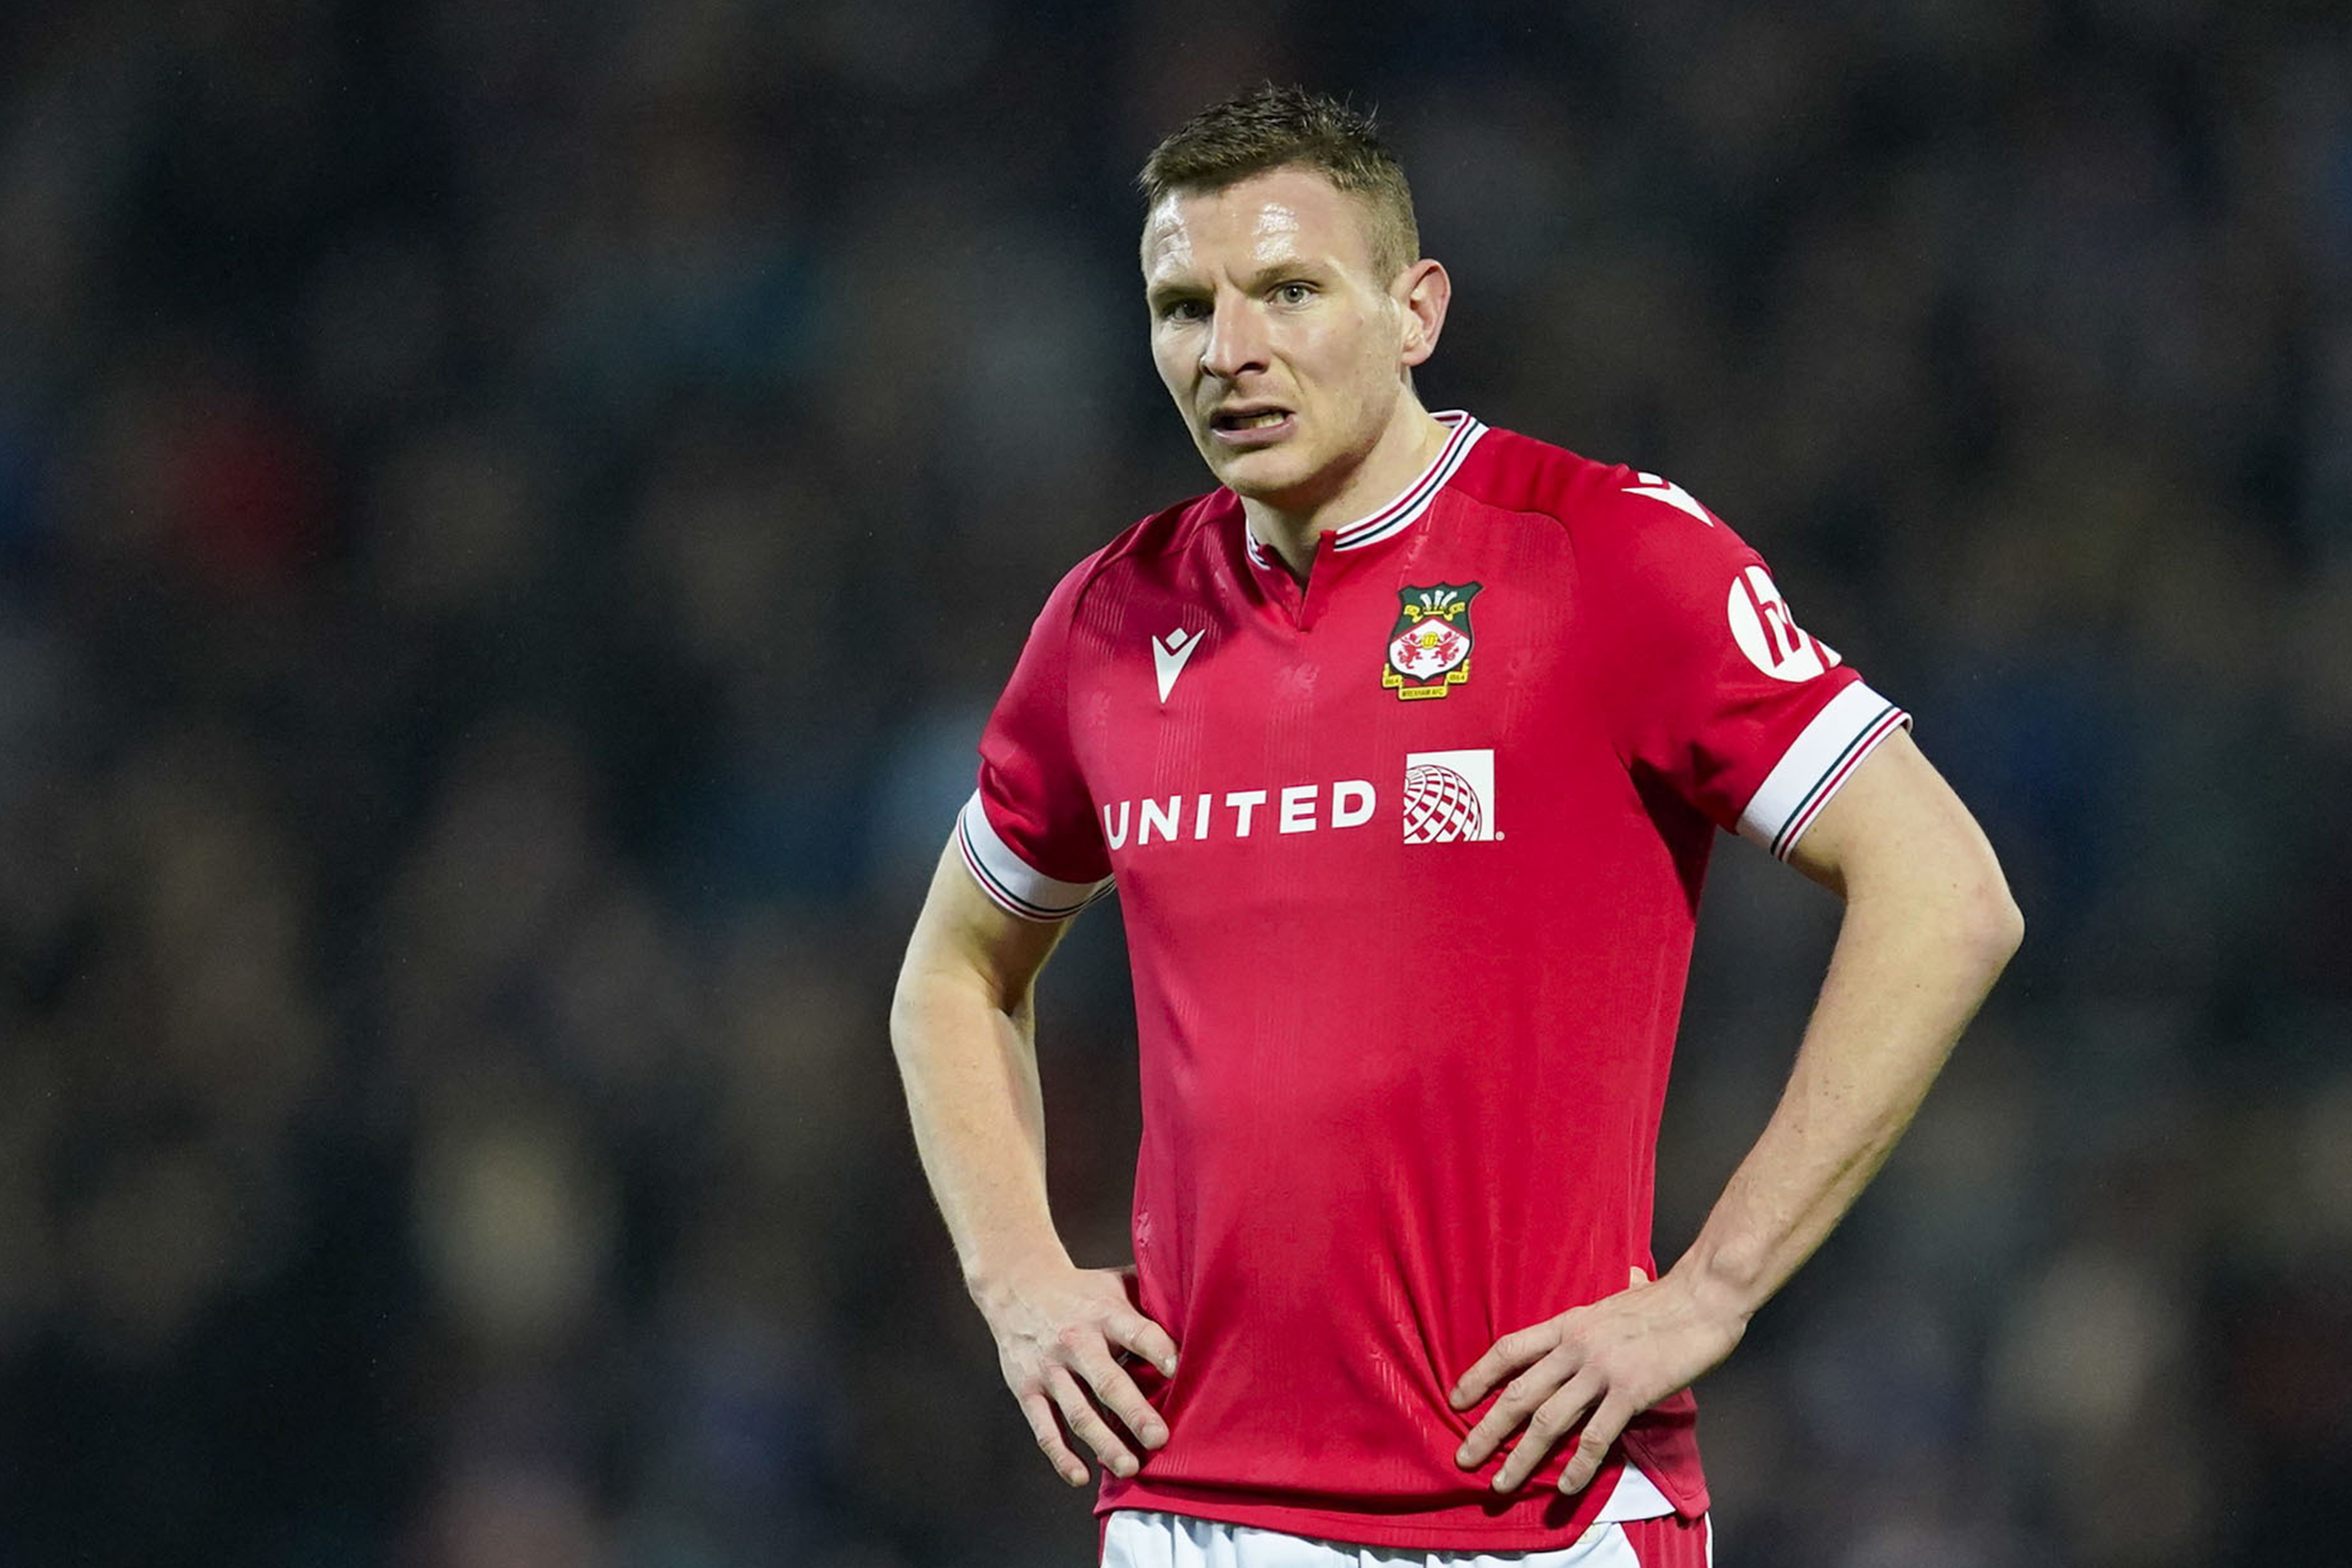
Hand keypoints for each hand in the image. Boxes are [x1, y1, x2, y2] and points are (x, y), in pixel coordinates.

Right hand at [975, 1259, 1179, 1486]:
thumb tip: (1199, 1308)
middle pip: (1106, 1380)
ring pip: (1077, 1411)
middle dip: (1134, 1412)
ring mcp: (1049, 1368)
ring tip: (1129, 1467)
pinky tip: (1080, 1477)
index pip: (1135, 1331)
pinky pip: (1043, 1427)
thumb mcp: (1115, 1282)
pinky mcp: (1027, 1389)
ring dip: (1103, 1442)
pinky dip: (1060, 1455)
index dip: (1156, 1349)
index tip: (1176, 1368)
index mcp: (1103, 1313)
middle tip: (1158, 1438)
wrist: (1017, 1286)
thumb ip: (1151, 1295)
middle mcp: (1076, 1341)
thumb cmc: (1081, 1291)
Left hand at [1448, 1267, 1745, 1494]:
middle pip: (1519, 1393)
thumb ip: (1612, 1300)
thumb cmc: (1667, 1299)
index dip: (1478, 1375)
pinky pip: (1596, 1436)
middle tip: (1463, 1459)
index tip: (1456, 1400)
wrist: (1704, 1296)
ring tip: (1501, 1485)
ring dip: (1522, 1457)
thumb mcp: (1622, 1297)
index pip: (1510, 1350)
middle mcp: (1576, 1348)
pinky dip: (1578, 1466)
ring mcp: (1602, 1370)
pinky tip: (1565, 1487)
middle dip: (1487, 1430)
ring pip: (1549, 1420)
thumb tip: (1631, 1279)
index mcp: (1569, 1324)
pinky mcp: (1631, 1392)